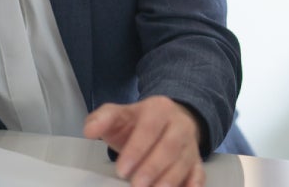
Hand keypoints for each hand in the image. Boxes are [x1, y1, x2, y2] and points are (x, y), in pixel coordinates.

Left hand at [84, 97, 204, 186]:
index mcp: (159, 109)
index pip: (149, 128)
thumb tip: (90, 130)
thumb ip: (102, 119)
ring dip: (170, 180)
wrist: (167, 121)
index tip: (121, 169)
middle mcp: (179, 125)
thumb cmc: (138, 123)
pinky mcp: (196, 161)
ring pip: (184, 162)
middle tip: (136, 184)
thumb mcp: (119, 115)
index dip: (136, 149)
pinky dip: (194, 183)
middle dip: (153, 168)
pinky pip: (199, 173)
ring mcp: (190, 144)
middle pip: (170, 146)